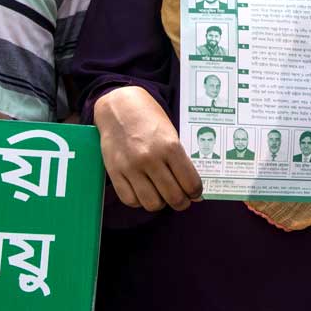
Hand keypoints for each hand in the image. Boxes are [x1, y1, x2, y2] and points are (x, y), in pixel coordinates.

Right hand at [93, 86, 201, 210]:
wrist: (118, 106)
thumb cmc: (148, 118)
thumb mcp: (170, 134)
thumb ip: (181, 160)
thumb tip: (193, 191)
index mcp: (170, 146)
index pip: (191, 183)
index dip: (196, 193)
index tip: (195, 193)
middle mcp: (150, 158)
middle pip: (174, 197)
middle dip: (182, 202)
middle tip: (181, 199)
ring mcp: (131, 167)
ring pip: (152, 204)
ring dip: (160, 203)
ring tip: (161, 195)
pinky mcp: (114, 172)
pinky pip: (130, 200)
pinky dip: (139, 201)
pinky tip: (143, 191)